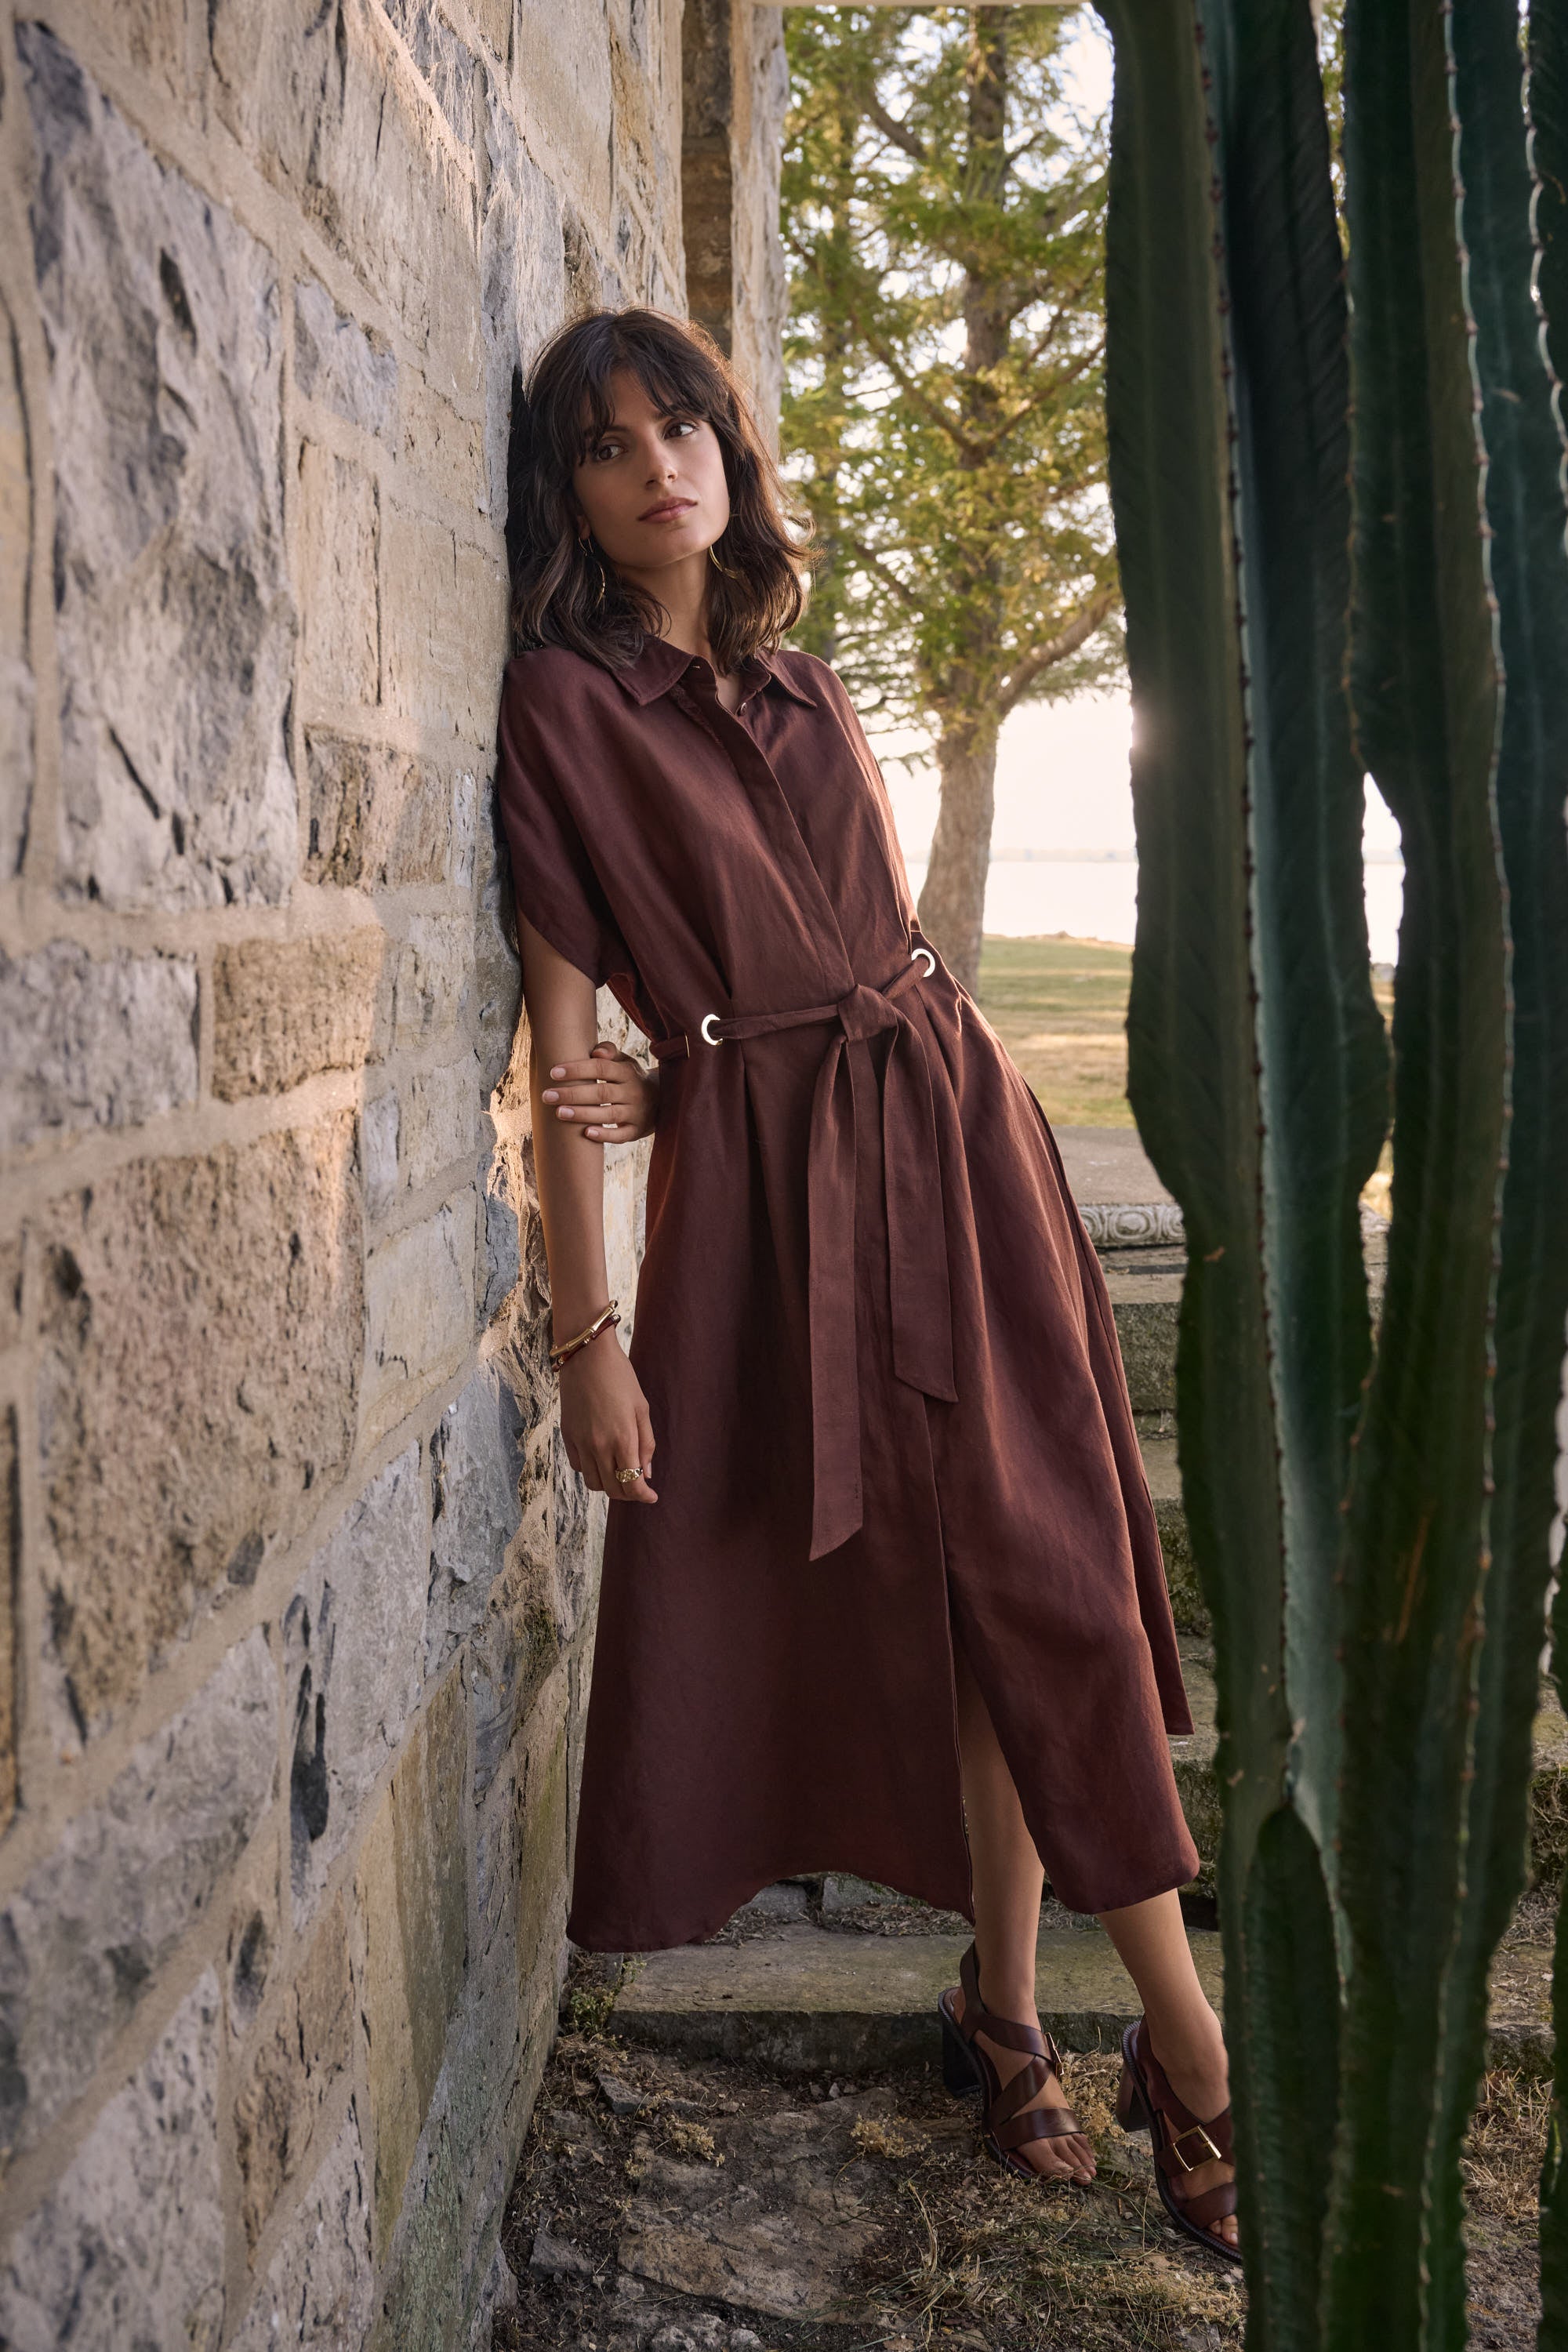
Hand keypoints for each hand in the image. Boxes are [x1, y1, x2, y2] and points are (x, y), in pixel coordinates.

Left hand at [540, 1040, 659, 1141]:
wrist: (661, 1101)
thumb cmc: (631, 1078)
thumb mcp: (625, 1061)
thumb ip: (609, 1051)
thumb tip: (596, 1051)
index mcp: (628, 1072)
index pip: (601, 1068)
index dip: (578, 1069)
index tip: (554, 1072)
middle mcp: (633, 1092)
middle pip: (601, 1093)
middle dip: (573, 1094)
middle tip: (547, 1096)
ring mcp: (636, 1113)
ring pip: (609, 1115)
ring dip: (583, 1114)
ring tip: (559, 1113)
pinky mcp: (635, 1131)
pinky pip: (620, 1136)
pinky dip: (604, 1136)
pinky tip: (586, 1133)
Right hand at [557, 1330, 657, 1502]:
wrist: (586, 1355)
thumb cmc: (620, 1377)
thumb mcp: (641, 1408)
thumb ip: (646, 1443)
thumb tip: (646, 1473)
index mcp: (623, 1439)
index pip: (632, 1484)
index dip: (643, 1496)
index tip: (651, 1496)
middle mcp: (599, 1446)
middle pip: (613, 1489)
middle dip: (628, 1494)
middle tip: (638, 1486)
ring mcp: (580, 1442)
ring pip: (593, 1483)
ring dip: (609, 1485)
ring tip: (619, 1474)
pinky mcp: (567, 1435)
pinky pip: (578, 1466)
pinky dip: (591, 1470)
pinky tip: (601, 1458)